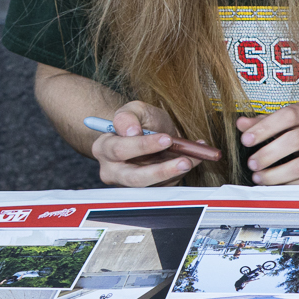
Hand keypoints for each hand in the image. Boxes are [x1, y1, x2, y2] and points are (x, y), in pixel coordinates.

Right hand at [89, 102, 221, 186]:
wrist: (151, 132)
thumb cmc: (140, 122)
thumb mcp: (134, 109)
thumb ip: (128, 115)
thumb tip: (131, 131)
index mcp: (104, 149)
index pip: (120, 150)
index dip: (143, 146)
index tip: (167, 139)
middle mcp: (113, 171)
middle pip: (135, 178)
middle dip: (161, 171)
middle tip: (185, 161)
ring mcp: (130, 184)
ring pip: (152, 186)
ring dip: (175, 174)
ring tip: (192, 160)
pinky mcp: (148, 189)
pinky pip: (166, 185)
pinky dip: (182, 173)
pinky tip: (194, 158)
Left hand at [239, 102, 298, 184]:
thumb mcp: (296, 121)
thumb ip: (268, 122)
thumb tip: (242, 124)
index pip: (288, 115)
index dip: (266, 127)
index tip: (246, 140)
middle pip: (295, 140)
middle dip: (269, 154)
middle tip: (252, 164)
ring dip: (276, 175)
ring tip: (260, 178)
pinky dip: (291, 187)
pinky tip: (278, 188)